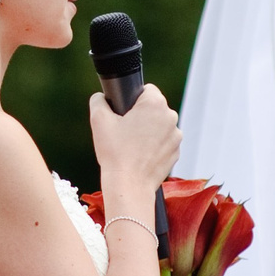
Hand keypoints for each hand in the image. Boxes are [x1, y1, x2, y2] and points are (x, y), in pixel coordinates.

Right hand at [88, 84, 181, 209]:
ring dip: (148, 131)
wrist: (129, 185)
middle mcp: (171, 117)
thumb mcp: (98, 120)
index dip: (132, 99)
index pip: (146, 89)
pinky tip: (140, 155)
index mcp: (155, 104)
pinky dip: (154, 146)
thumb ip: (98, 100)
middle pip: (153, 108)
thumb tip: (101, 97)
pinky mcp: (176, 152)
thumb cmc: (115, 153)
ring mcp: (176, 136)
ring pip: (159, 125)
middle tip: (124, 130)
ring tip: (131, 145)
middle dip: (141, 115)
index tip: (123, 113)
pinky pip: (164, 142)